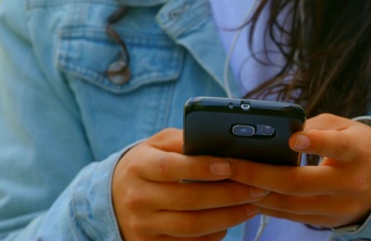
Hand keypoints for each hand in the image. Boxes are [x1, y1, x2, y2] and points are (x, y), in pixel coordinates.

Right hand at [112, 128, 267, 239]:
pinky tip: (231, 221)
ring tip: (252, 205)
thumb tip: (219, 139)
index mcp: (138, 166)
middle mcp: (137, 198)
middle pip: (188, 200)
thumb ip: (183, 139)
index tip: (231, 166)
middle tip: (256, 187)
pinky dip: (214, 234)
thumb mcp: (157, 144)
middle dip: (228, 194)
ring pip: (192, 226)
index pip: (170, 168)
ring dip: (228, 217)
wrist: (114, 197)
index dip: (201, 168)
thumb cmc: (147, 164)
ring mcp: (142, 226)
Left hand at [227, 113, 370, 227]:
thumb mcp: (344, 127)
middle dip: (259, 174)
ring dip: (254, 193)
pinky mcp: (327, 221)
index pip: (338, 147)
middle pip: (299, 183)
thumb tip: (276, 130)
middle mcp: (349, 184)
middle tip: (228, 164)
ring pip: (290, 204)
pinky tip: (242, 194)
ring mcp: (338, 207)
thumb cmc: (357, 145)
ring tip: (226, 181)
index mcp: (357, 153)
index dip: (317, 143)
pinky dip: (265, 205)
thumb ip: (314, 126)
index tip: (293, 138)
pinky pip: (290, 216)